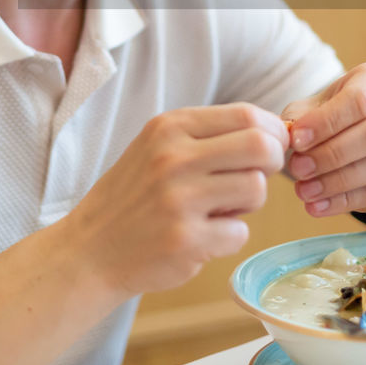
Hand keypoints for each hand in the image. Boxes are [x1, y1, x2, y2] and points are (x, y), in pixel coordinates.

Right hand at [65, 103, 287, 295]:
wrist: (89, 250)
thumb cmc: (134, 196)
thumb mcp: (158, 147)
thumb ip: (209, 136)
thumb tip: (276, 133)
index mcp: (170, 127)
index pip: (247, 114)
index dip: (273, 131)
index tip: (271, 147)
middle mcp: (174, 158)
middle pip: (261, 146)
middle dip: (273, 162)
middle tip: (257, 176)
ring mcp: (179, 200)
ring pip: (257, 189)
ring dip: (249, 204)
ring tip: (220, 209)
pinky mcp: (185, 240)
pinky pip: (240, 233)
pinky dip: (228, 237)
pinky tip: (201, 237)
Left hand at [283, 62, 365, 220]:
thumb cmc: (336, 119)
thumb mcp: (317, 108)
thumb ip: (300, 117)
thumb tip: (286, 136)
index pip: (359, 99)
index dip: (326, 121)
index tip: (296, 140)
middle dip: (331, 154)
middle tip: (298, 169)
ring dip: (336, 181)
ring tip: (303, 190)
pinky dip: (345, 201)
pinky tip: (317, 206)